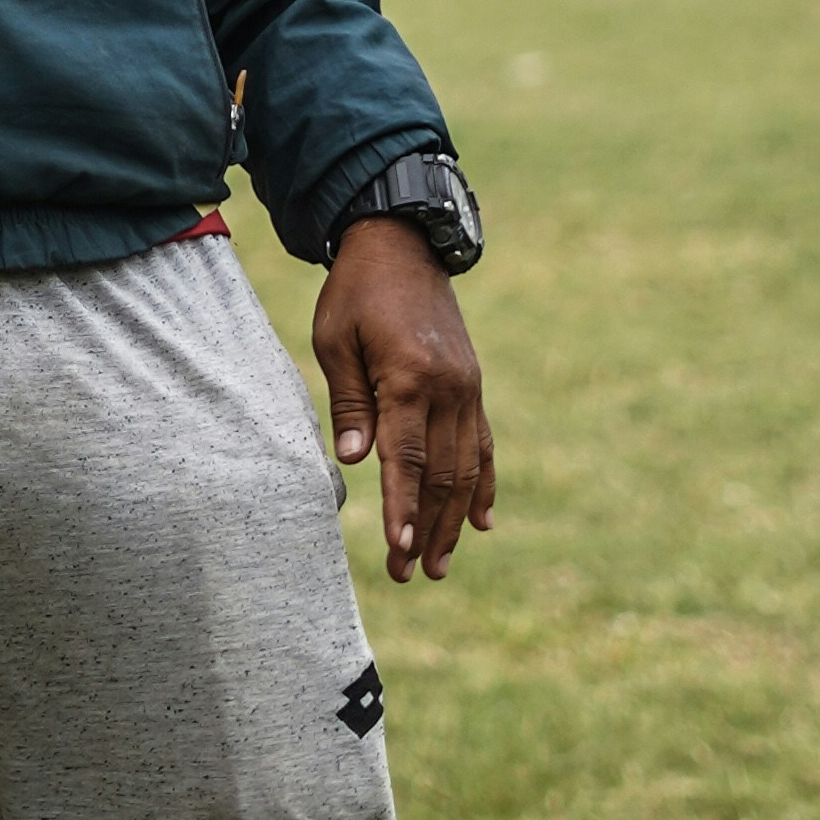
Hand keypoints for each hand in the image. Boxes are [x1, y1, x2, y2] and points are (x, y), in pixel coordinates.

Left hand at [310, 214, 497, 586]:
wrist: (402, 244)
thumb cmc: (356, 291)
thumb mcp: (335, 338)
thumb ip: (348, 400)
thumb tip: (353, 460)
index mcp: (409, 375)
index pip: (407, 456)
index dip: (402, 506)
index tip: (398, 546)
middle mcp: (448, 388)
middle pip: (441, 473)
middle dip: (425, 528)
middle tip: (409, 575)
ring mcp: (467, 389)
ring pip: (465, 468)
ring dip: (453, 520)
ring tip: (439, 565)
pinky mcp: (473, 387)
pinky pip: (483, 445)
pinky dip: (484, 486)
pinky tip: (483, 523)